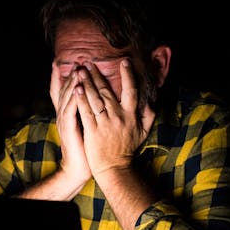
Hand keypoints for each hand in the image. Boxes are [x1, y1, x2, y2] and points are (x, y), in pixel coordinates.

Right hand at [50, 62, 91, 186]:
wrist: (78, 168)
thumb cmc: (85, 148)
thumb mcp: (83, 126)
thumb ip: (86, 111)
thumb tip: (94, 98)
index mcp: (67, 113)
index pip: (59, 91)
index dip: (58, 76)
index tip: (58, 62)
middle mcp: (63, 114)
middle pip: (64, 90)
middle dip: (70, 74)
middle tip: (78, 61)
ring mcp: (64, 121)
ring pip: (67, 97)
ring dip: (73, 82)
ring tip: (78, 69)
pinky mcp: (69, 129)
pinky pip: (70, 110)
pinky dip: (74, 98)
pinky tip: (78, 88)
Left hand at [74, 59, 155, 176]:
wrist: (114, 168)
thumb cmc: (127, 149)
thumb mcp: (143, 132)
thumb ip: (149, 115)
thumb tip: (153, 99)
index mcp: (131, 115)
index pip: (131, 91)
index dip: (128, 75)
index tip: (124, 61)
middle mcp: (118, 117)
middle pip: (107, 91)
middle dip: (97, 75)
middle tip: (89, 62)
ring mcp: (104, 124)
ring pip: (95, 99)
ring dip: (87, 83)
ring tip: (80, 70)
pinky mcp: (92, 131)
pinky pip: (85, 112)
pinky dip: (80, 99)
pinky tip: (76, 88)